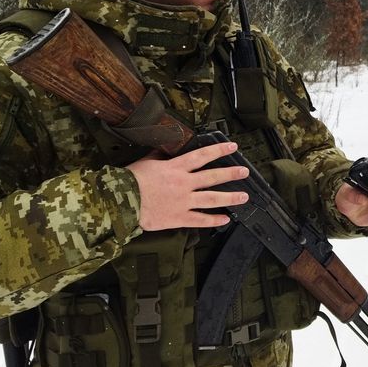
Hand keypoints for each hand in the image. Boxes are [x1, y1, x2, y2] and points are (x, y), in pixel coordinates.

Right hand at [127, 142, 249, 230]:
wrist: (122, 202)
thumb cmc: (131, 181)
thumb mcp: (147, 162)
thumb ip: (160, 157)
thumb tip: (165, 150)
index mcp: (175, 167)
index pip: (202, 156)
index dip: (219, 150)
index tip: (232, 146)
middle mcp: (183, 183)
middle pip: (212, 177)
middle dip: (231, 173)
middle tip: (245, 171)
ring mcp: (183, 201)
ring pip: (212, 199)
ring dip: (230, 197)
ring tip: (244, 196)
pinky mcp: (178, 218)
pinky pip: (200, 220)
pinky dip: (214, 220)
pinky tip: (225, 219)